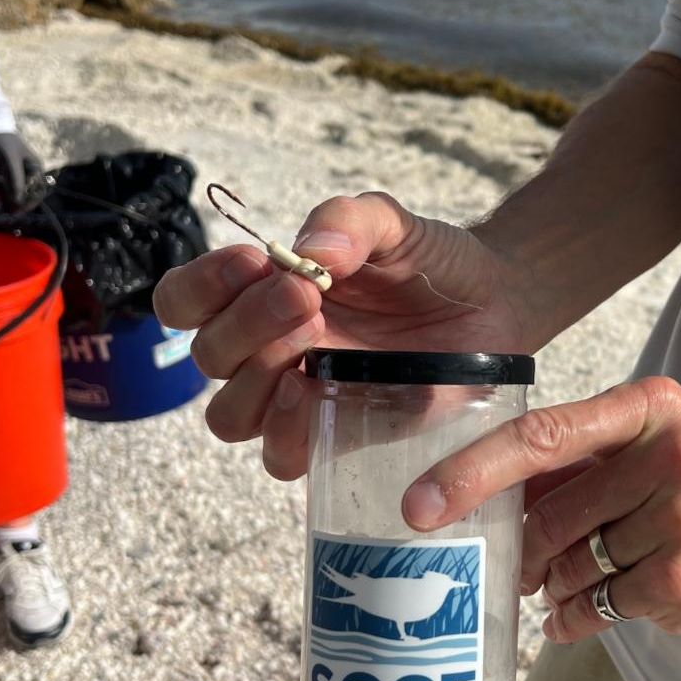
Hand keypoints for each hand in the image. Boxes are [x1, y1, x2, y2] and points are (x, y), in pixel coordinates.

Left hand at [0, 133, 43, 211]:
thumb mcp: (8, 162)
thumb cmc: (0, 141)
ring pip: (6, 195)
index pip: (36, 193)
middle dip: (6, 201)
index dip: (26, 203)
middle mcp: (25, 174)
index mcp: (34, 170)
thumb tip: (18, 203)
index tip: (13, 210)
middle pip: (21, 196)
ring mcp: (12, 175)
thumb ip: (15, 183)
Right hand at [152, 192, 533, 478]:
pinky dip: (287, 431)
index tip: (252, 262)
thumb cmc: (432, 263)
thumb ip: (347, 223)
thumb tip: (309, 254)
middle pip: (209, 356)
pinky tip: (319, 392)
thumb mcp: (392, 224)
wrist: (494, 305)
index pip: (185, 301)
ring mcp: (299, 399)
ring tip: (314, 341)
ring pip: (230, 416)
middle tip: (306, 297)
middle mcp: (269, 351)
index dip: (201, 286)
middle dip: (247, 322)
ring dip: (257, 379)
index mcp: (262, 295)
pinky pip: (281, 457)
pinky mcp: (334, 437)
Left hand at [401, 377, 680, 641]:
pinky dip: (573, 620)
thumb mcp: (657, 456)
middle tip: (516, 569)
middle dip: (521, 552)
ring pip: (569, 566)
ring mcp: (680, 516)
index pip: (538, 437)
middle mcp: (666, 454)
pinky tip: (575, 620)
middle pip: (549, 516)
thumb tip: (491, 506)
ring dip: (552, 588)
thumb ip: (581, 471)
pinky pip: (596, 606)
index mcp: (648, 410)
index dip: (470, 473)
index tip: (419, 506)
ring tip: (562, 592)